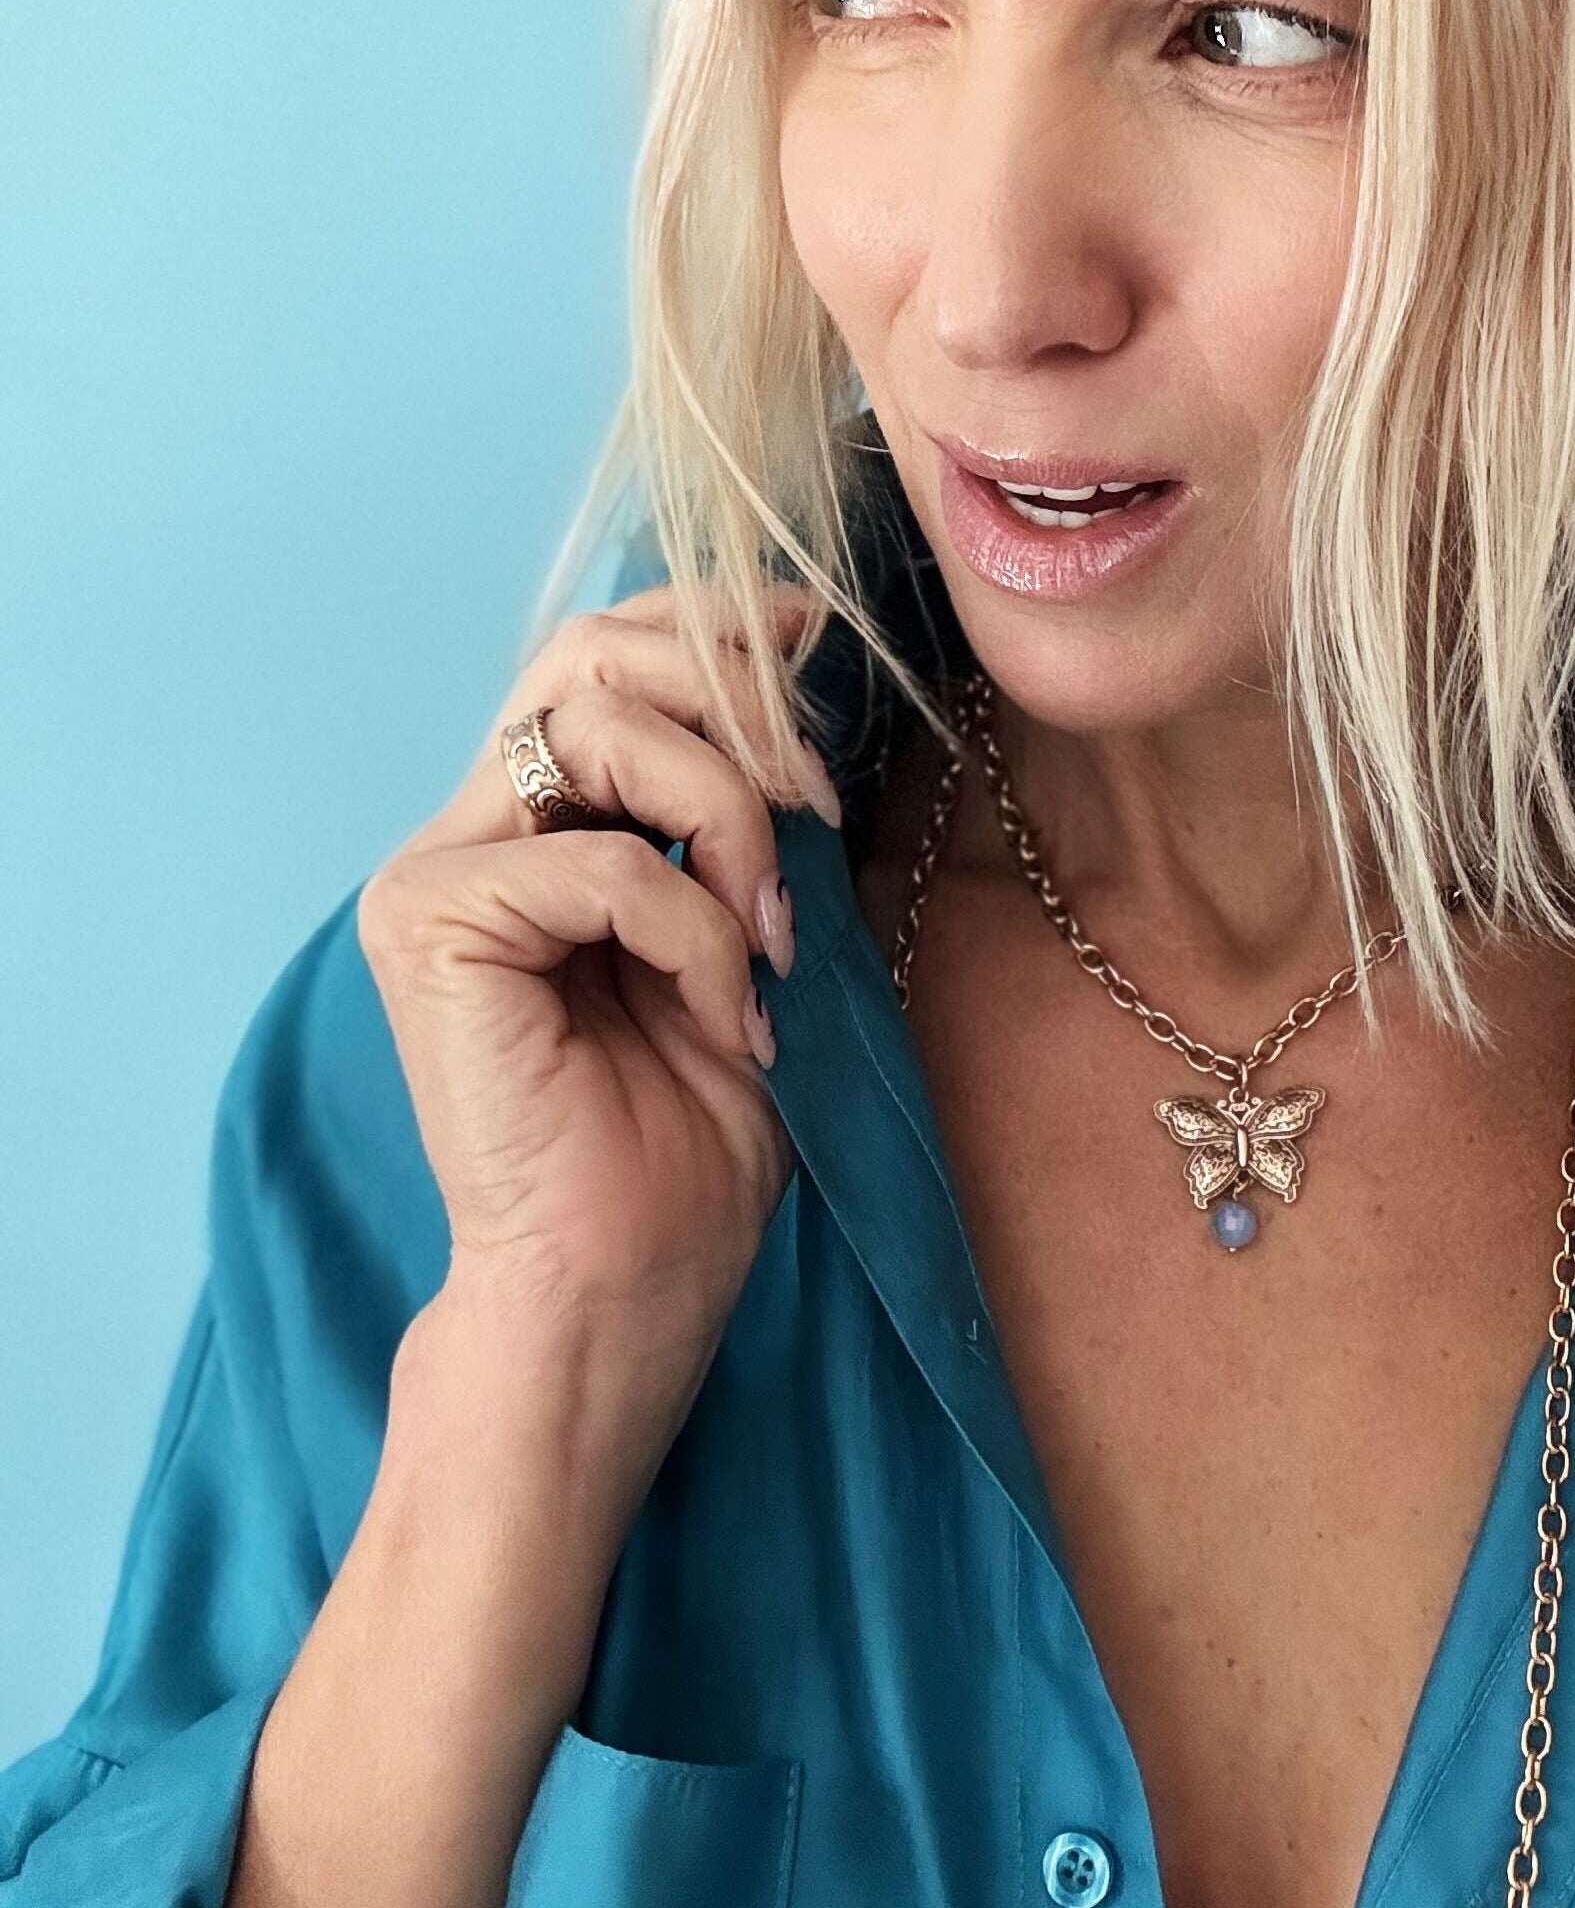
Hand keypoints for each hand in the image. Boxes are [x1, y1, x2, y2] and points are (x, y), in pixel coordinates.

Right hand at [357, 582, 839, 1392]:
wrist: (633, 1278)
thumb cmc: (697, 1131)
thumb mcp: (758, 935)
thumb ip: (752, 814)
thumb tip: (800, 672)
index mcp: (537, 824)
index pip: (601, 659)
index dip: (709, 628)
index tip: (811, 636)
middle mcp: (471, 830)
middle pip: (588, 657)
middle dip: (728, 700)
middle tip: (813, 803)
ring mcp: (436, 873)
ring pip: (599, 731)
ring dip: (727, 817)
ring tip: (776, 932)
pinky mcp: (428, 924)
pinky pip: (604, 861)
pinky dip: (699, 929)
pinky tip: (730, 1013)